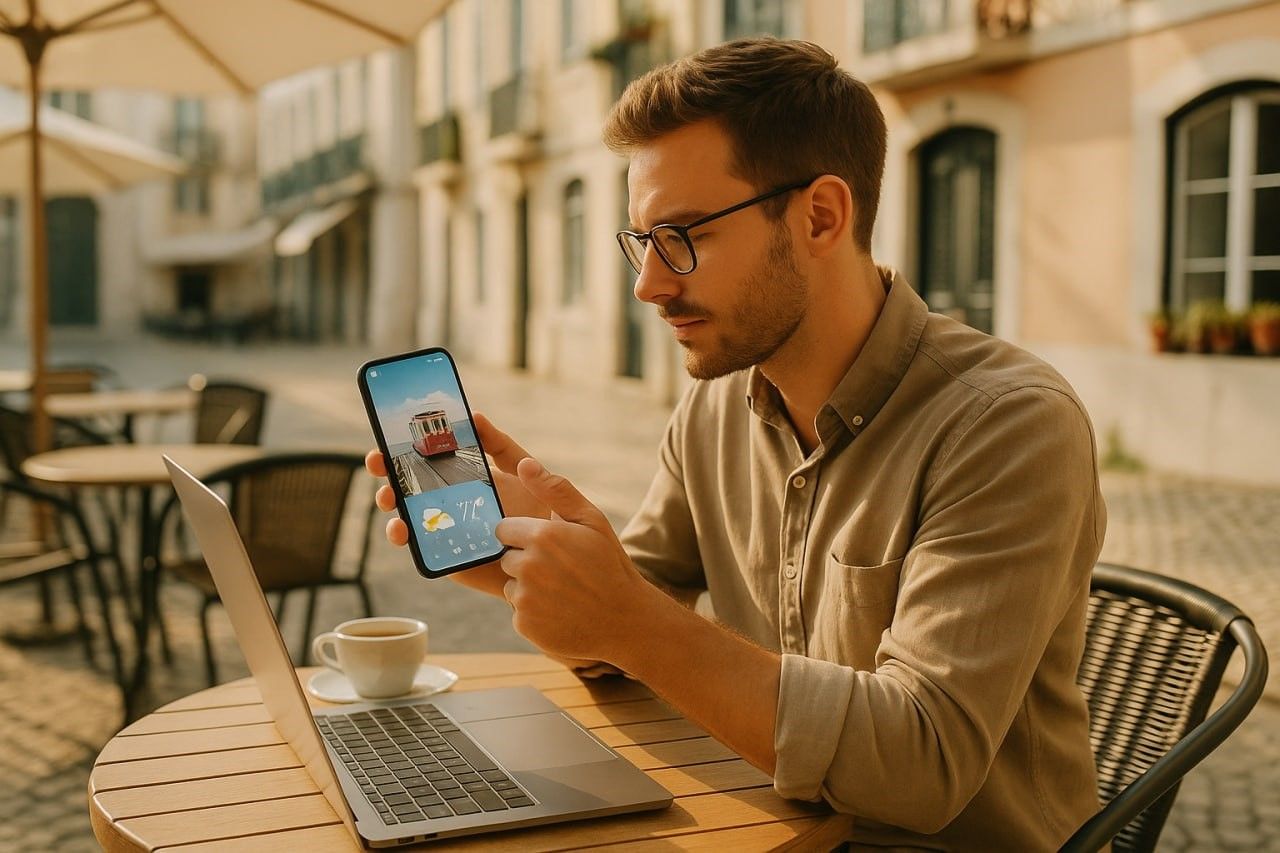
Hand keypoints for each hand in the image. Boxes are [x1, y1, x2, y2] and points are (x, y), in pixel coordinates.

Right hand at [365, 413, 551, 598]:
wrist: (559, 559)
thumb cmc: (546, 512)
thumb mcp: (527, 472)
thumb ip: (503, 447)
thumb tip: (475, 416)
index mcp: (468, 478)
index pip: (428, 460)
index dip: (404, 448)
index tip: (387, 435)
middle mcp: (453, 503)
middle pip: (410, 486)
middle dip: (388, 474)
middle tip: (379, 463)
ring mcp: (449, 531)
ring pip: (409, 518)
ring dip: (392, 507)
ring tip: (390, 499)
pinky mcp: (452, 559)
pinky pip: (424, 551)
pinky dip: (409, 540)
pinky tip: (404, 531)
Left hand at [497, 456, 659, 664]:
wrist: (625, 620)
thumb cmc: (610, 565)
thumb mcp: (591, 520)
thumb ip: (555, 489)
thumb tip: (524, 463)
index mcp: (541, 536)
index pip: (503, 529)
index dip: (524, 535)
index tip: (548, 544)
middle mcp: (528, 566)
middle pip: (506, 557)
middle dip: (525, 561)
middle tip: (560, 570)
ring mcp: (525, 597)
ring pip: (511, 584)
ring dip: (528, 587)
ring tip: (562, 591)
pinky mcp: (524, 623)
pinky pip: (518, 611)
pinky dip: (534, 612)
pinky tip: (560, 611)